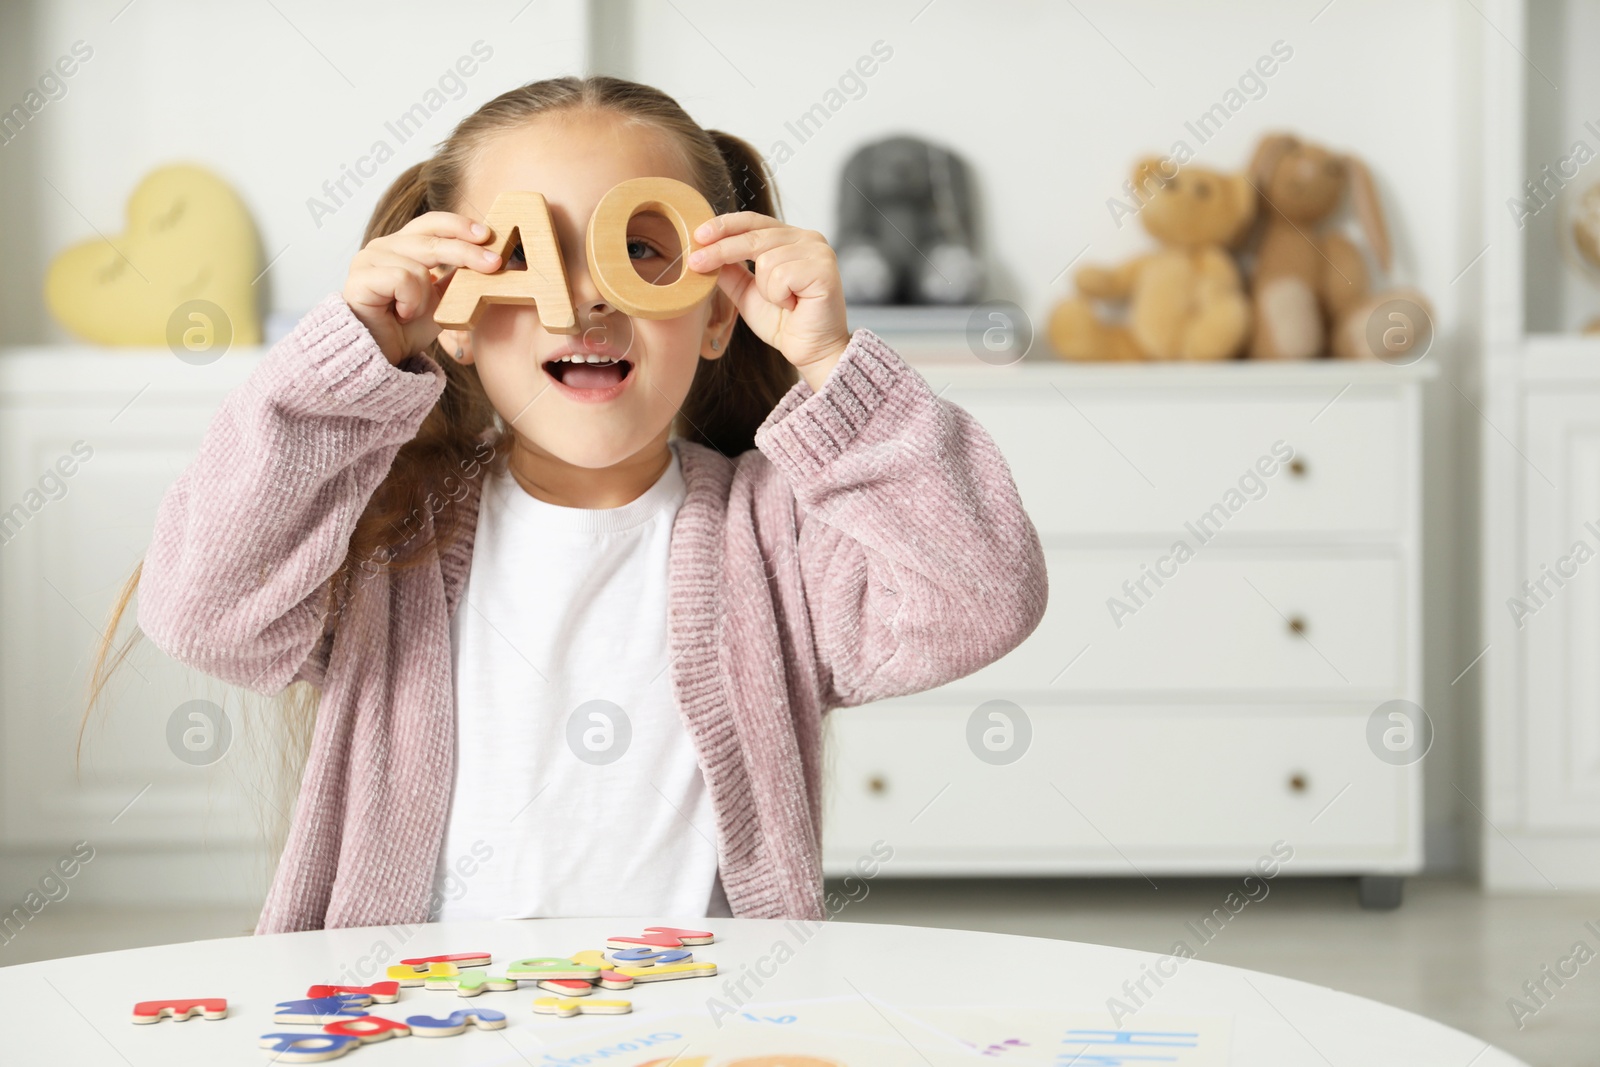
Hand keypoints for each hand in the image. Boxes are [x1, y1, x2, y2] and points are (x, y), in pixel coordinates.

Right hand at [343, 211, 502, 365]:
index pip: (432, 224)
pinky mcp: (359, 279)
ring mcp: (367, 260)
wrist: (382, 357)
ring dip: (426, 296)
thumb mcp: (442, 298)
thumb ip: (457, 276)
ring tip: (412, 312)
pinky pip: (402, 280)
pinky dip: (410, 302)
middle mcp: (383, 246)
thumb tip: (489, 257)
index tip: (487, 235)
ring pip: (419, 266)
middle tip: (494, 264)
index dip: (459, 226)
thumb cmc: (408, 328)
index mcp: (402, 245)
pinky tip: (400, 314)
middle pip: (431, 239)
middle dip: (466, 252)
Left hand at [687, 212, 852, 389]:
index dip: (724, 226)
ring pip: (766, 260)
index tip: (697, 235)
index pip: (753, 222)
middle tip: (696, 262)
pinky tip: (794, 305)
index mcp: (791, 238)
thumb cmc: (784, 323)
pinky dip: (779, 296)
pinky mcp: (824, 269)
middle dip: (722, 250)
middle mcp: (808, 238)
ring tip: (784, 303)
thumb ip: (730, 271)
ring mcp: (819, 252)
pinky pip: (781, 276)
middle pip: (754, 236)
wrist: (810, 352)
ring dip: (766, 290)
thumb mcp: (747, 293)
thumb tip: (704, 250)